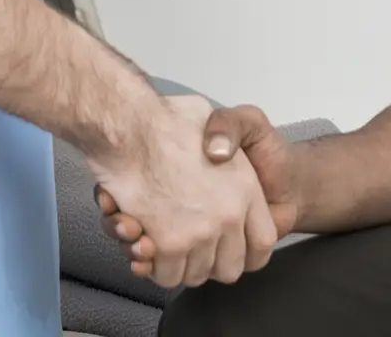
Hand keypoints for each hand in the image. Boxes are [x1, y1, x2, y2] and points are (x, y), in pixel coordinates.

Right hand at [87, 94, 276, 287]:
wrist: (128, 123)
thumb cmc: (171, 120)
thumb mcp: (222, 116)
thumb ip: (233, 136)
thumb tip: (222, 153)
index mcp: (245, 190)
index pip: (263, 244)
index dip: (248, 252)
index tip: (232, 249)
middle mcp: (226, 216)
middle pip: (227, 268)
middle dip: (210, 263)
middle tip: (190, 245)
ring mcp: (197, 233)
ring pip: (195, 275)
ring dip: (177, 264)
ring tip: (158, 239)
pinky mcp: (167, 244)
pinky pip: (166, 275)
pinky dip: (153, 267)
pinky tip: (143, 243)